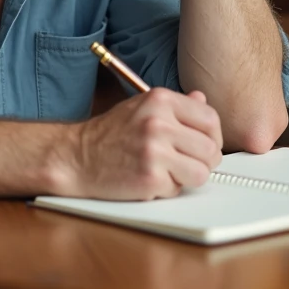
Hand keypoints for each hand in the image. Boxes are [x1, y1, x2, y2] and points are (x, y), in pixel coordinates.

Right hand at [64, 87, 222, 199]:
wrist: (76, 156)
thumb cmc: (110, 133)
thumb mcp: (141, 106)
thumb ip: (175, 104)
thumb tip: (202, 100)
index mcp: (160, 100)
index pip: (211, 119)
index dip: (212, 137)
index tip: (205, 144)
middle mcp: (159, 122)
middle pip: (211, 149)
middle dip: (203, 161)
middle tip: (186, 163)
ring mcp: (154, 151)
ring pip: (202, 172)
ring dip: (188, 177)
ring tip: (169, 171)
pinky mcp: (150, 177)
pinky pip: (179, 189)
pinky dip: (168, 188)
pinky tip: (150, 178)